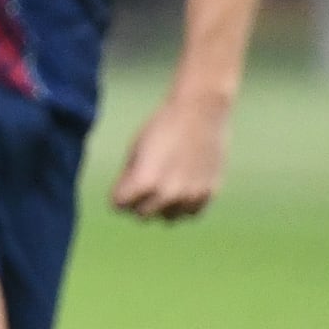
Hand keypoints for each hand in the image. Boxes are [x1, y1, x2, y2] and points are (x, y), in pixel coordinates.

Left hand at [108, 85, 232, 219]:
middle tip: (145, 182)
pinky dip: (184, 204)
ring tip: (166, 181)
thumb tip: (124, 201)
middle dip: (139, 202)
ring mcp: (191, 196)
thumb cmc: (162, 126)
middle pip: (142, 215)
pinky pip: (190, 213)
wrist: (201, 111)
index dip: (119, 194)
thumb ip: (128, 178)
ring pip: (168, 218)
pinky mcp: (209, 194)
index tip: (125, 181)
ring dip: (163, 206)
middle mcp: (168, 194)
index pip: (119, 206)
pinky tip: (183, 184)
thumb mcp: (135, 149)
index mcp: (144, 182)